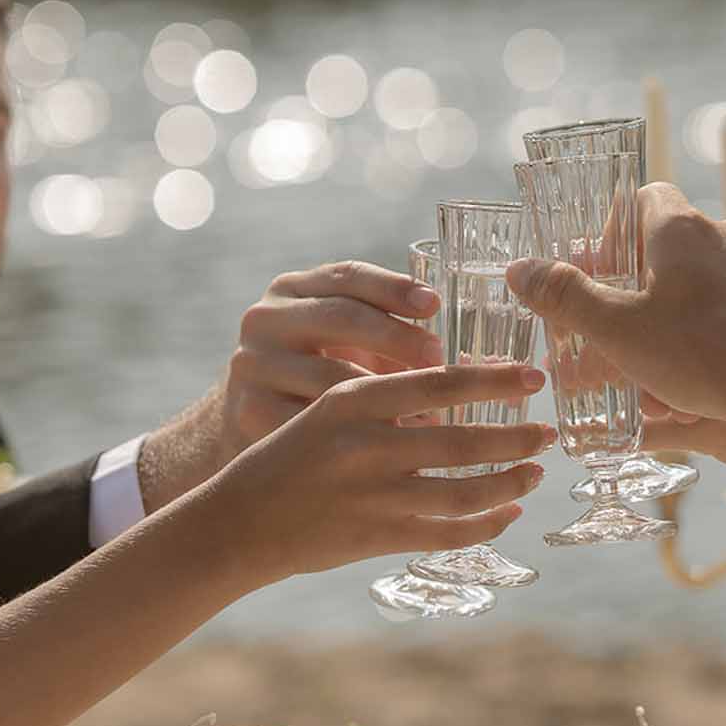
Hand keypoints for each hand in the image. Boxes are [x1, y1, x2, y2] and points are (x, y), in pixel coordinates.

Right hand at [137, 259, 444, 514]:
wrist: (245, 424)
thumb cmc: (315, 374)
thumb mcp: (338, 340)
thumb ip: (387, 331)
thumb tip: (480, 362)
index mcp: (291, 290)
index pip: (347, 276)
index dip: (394, 288)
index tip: (435, 304)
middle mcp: (265, 320)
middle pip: (341, 318)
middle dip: (398, 338)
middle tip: (441, 362)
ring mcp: (253, 366)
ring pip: (332, 378)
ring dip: (388, 397)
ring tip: (434, 415)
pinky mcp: (250, 412)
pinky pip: (317, 424)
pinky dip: (360, 436)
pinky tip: (397, 449)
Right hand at [219, 362, 556, 579]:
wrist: (240, 520)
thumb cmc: (290, 456)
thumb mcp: (329, 409)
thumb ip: (385, 397)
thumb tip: (457, 387)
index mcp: (353, 400)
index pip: (439, 382)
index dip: (494, 379)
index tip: (533, 375)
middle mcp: (366, 445)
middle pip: (463, 438)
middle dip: (516, 437)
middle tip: (547, 432)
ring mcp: (374, 496)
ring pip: (463, 490)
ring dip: (509, 482)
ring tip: (535, 472)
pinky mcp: (377, 537)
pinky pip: (447, 534)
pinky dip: (485, 525)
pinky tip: (507, 514)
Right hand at [506, 185, 725, 479]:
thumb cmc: (701, 356)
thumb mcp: (618, 330)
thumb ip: (566, 298)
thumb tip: (521, 271)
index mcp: (683, 228)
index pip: (641, 198)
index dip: (610, 233)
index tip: (595, 275)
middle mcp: (725, 238)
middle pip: (664, 248)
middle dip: (631, 289)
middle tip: (607, 329)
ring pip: (696, 285)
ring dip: (664, 318)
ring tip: (641, 367)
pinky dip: (701, 338)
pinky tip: (687, 382)